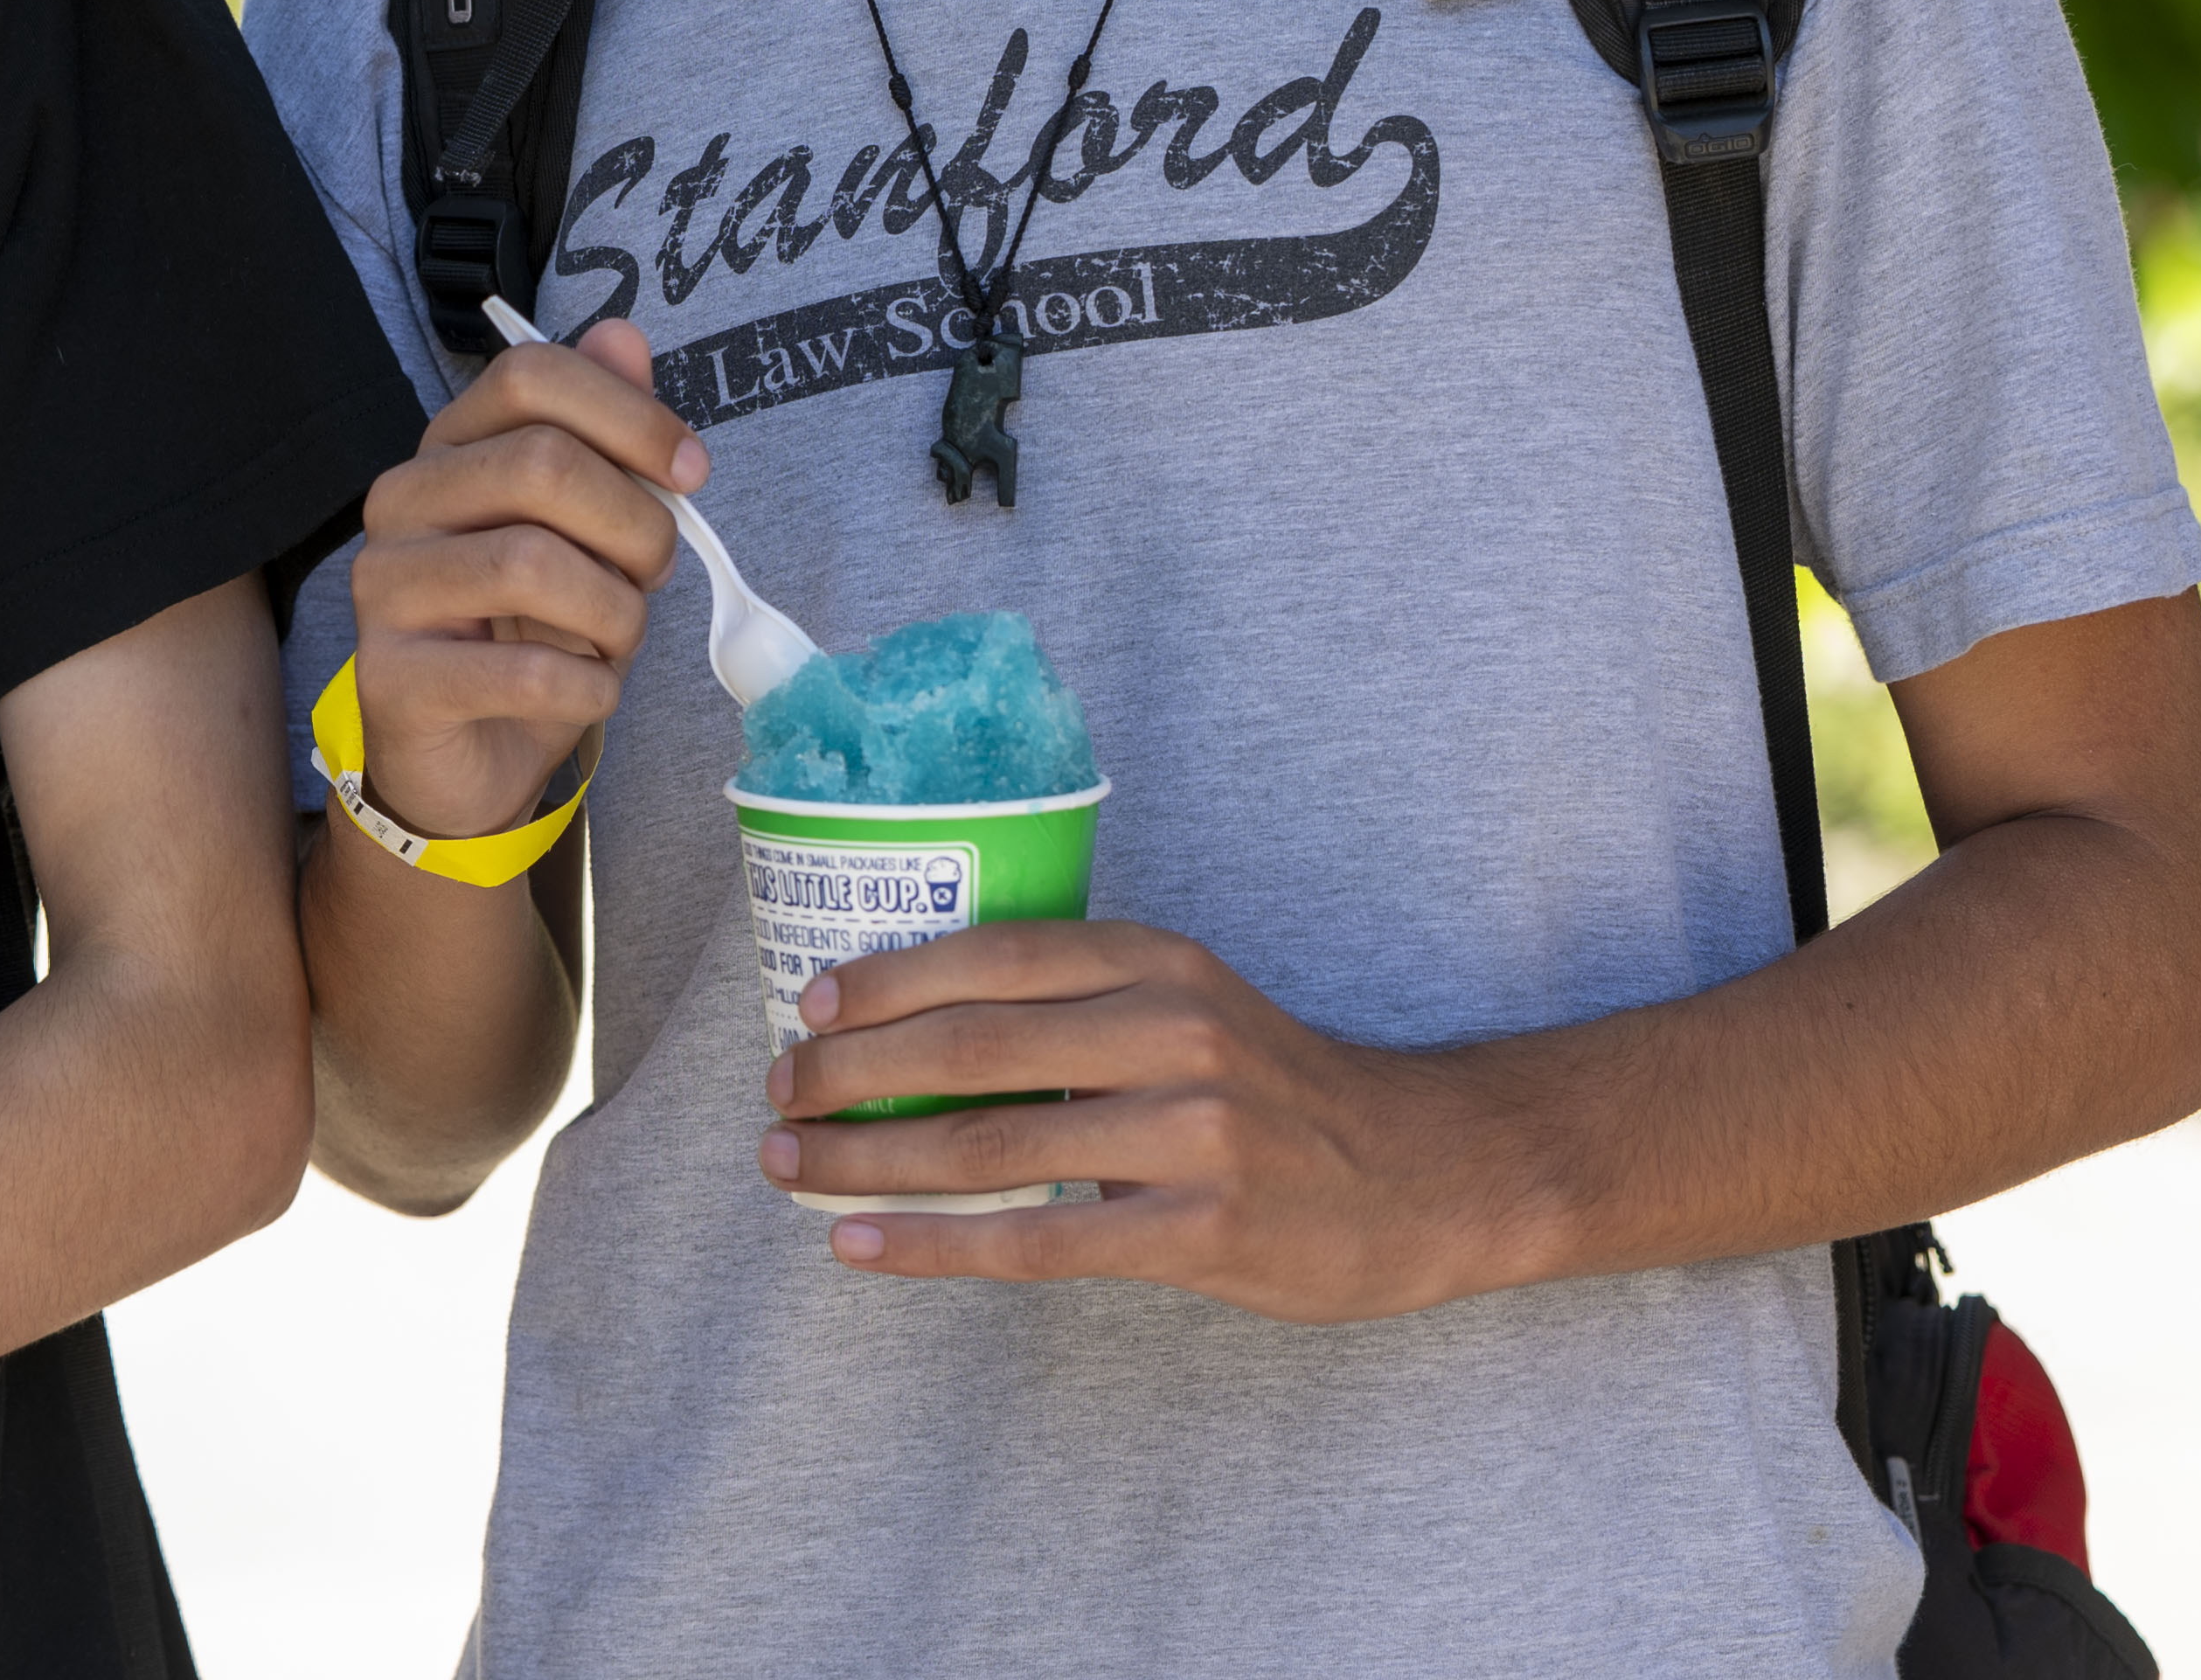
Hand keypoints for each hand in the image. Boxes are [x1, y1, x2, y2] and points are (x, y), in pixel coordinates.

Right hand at [342, 319, 694, 847]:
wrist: (466, 760)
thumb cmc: (531, 633)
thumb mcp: (586, 530)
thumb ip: (604, 435)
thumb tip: (623, 336)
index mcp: (449, 447)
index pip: (531, 375)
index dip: (630, 413)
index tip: (691, 472)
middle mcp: (401, 501)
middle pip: (542, 463)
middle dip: (635, 525)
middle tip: (654, 573)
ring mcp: (384, 588)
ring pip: (533, 564)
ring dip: (615, 613)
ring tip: (617, 639)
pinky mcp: (391, 678)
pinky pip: (523, 671)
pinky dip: (588, 687)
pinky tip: (588, 691)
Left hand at [759, 923, 1550, 1320]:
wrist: (1422, 1173)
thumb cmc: (1275, 1090)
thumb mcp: (1189, 1004)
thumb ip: (1080, 1006)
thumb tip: (915, 1027)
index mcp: (1156, 962)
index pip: (992, 955)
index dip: (887, 980)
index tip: (806, 1007)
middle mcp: (1170, 1032)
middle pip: (971, 1045)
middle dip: (852, 1072)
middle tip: (777, 1095)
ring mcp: (1190, 1133)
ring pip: (988, 1143)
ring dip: (869, 1160)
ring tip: (790, 1168)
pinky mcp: (1200, 1229)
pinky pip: (1035, 1238)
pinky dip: (933, 1243)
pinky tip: (862, 1245)